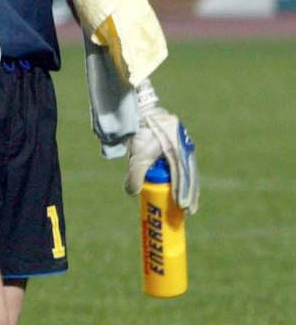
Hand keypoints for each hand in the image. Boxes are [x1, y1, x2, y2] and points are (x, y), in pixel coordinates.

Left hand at [124, 80, 198, 212]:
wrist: (142, 112)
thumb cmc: (141, 135)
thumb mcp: (137, 157)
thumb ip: (134, 176)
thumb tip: (133, 194)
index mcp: (178, 152)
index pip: (183, 177)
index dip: (184, 193)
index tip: (184, 208)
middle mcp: (185, 150)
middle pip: (190, 177)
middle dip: (191, 195)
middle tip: (189, 212)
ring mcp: (184, 147)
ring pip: (189, 172)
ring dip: (189, 188)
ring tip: (189, 205)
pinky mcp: (180, 146)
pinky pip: (184, 165)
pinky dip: (185, 178)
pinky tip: (184, 188)